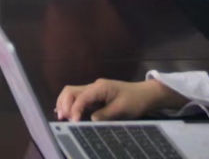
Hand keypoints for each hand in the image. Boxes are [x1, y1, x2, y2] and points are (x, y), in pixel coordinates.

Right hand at [55, 78, 186, 121]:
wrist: (145, 95)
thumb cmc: (135, 101)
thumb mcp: (122, 109)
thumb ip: (105, 114)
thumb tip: (89, 120)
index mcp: (100, 88)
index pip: (81, 97)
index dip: (75, 109)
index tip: (74, 122)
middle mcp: (93, 87)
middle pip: (70, 91)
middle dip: (64, 104)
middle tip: (64, 119)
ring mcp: (92, 91)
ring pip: (71, 93)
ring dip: (65, 104)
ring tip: (62, 118)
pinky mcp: (94, 97)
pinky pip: (77, 99)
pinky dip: (70, 105)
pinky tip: (66, 114)